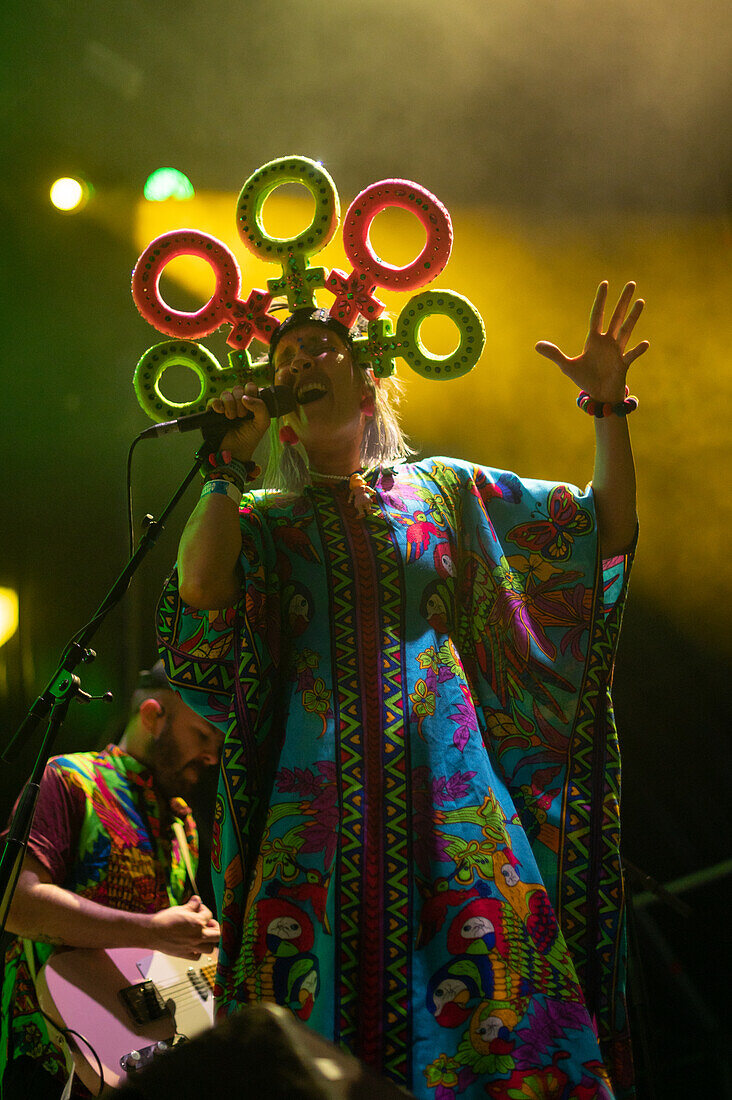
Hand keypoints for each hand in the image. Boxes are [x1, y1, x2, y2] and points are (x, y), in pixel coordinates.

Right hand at [146, 895, 219, 959]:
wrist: (151, 932)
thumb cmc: (164, 920)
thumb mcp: (180, 908)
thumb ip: (192, 905)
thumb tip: (198, 900)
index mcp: (198, 923)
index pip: (209, 914)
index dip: (204, 910)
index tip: (198, 909)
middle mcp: (198, 936)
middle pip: (217, 934)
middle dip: (215, 927)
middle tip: (208, 924)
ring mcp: (192, 947)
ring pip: (210, 948)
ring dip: (209, 941)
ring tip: (203, 935)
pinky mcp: (185, 954)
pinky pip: (198, 956)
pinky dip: (198, 952)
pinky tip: (193, 945)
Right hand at [207, 382, 270, 459]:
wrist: (236, 451)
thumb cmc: (250, 437)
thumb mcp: (262, 423)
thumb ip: (261, 407)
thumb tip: (245, 397)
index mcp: (251, 402)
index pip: (250, 386)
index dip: (251, 393)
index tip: (251, 406)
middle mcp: (239, 402)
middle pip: (237, 388)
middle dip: (240, 401)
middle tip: (242, 415)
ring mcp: (226, 406)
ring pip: (225, 393)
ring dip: (230, 405)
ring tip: (232, 418)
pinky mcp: (214, 411)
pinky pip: (213, 400)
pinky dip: (217, 404)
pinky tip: (221, 412)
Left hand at [536, 281, 648, 403]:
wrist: (599, 395)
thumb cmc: (585, 379)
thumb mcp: (567, 366)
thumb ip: (554, 354)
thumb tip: (536, 345)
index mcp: (594, 340)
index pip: (597, 315)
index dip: (600, 300)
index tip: (604, 283)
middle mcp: (608, 342)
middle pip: (616, 317)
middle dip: (623, 301)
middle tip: (631, 283)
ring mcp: (617, 352)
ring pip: (626, 330)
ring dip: (633, 317)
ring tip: (640, 301)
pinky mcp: (623, 364)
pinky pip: (631, 355)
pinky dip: (637, 350)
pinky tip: (645, 343)